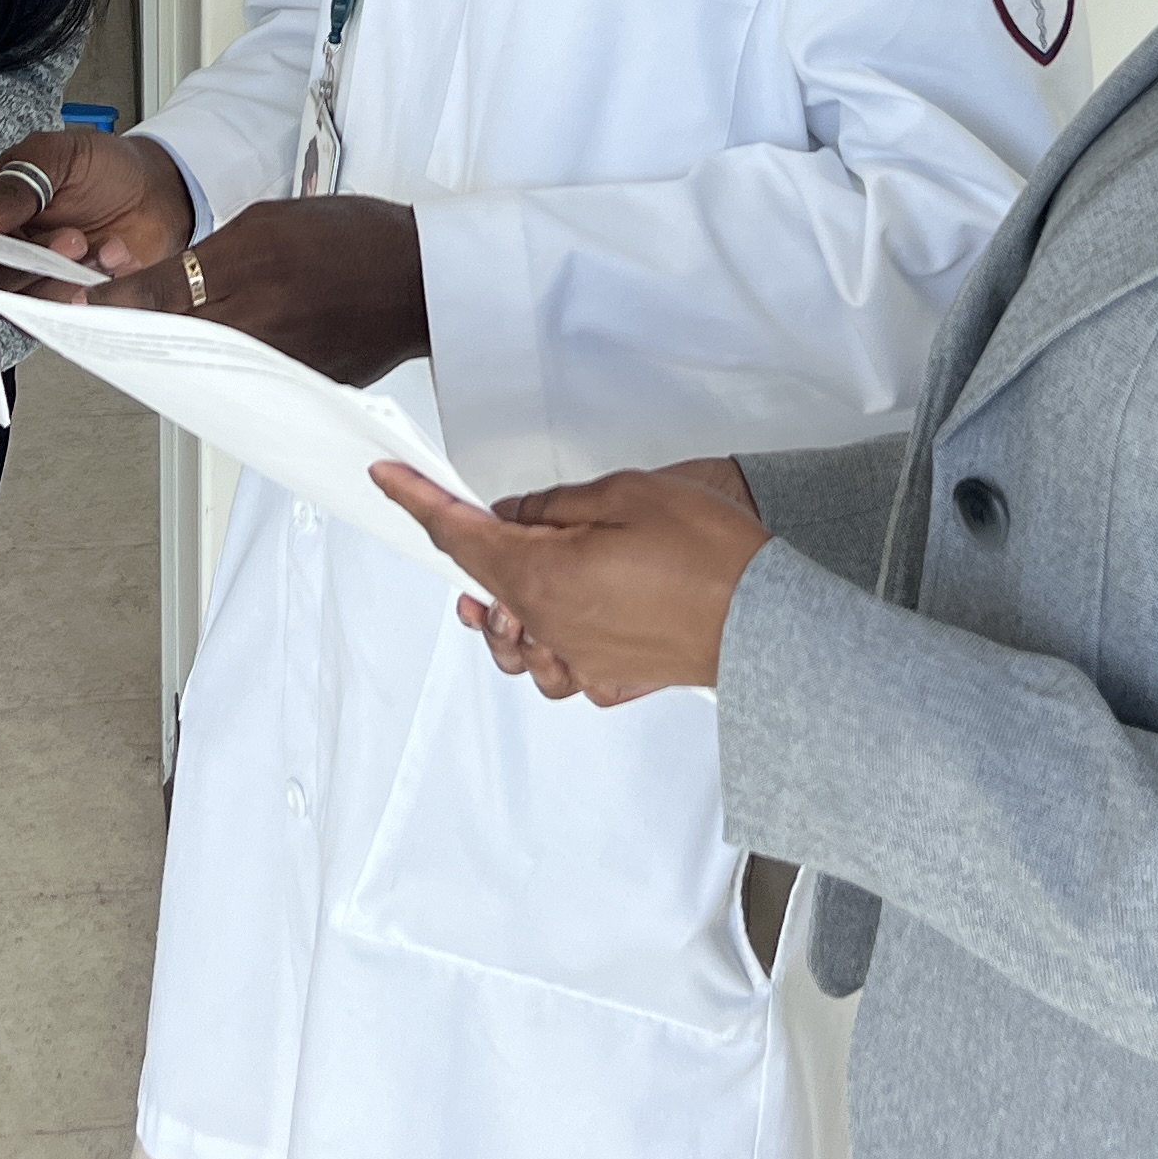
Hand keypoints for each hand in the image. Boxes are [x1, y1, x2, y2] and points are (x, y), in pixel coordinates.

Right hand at [0, 128, 196, 287]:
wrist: (160, 192)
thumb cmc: (105, 167)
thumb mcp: (59, 156)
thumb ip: (15, 186)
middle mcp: (1, 243)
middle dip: (25, 262)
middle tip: (68, 238)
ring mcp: (30, 274)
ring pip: (19, 299)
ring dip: (60, 277)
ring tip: (93, 246)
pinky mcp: (61, 297)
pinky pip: (59, 311)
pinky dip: (88, 288)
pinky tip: (112, 257)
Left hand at [92, 196, 427, 384]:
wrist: (424, 279)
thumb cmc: (355, 239)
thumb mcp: (270, 222)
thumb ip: (208, 254)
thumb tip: (156, 284)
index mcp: (249, 278)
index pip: (160, 298)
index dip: (114, 304)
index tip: (82, 307)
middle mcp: (261, 331)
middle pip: (175, 344)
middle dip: (139, 335)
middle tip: (111, 329)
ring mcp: (281, 369)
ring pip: (206, 369)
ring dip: (177, 358)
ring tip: (155, 344)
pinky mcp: (301, 390)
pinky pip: (244, 384)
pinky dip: (222, 371)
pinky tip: (212, 358)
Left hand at [374, 460, 770, 705]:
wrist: (771, 625)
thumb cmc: (708, 556)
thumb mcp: (625, 496)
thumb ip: (556, 505)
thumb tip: (513, 514)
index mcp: (543, 576)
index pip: (460, 536)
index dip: (418, 502)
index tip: (386, 479)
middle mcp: (552, 627)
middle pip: (484, 591)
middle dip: (471, 555)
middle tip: (480, 520)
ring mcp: (582, 661)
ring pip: (516, 644)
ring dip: (502, 613)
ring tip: (507, 588)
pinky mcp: (614, 679)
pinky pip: (562, 669)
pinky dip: (551, 649)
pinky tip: (567, 625)